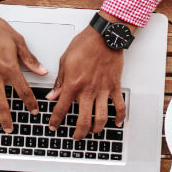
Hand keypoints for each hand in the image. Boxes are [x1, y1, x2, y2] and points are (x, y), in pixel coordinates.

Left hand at [48, 12, 132, 139]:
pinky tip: (116, 123)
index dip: (56, 120)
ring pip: (100, 118)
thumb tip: (53, 95)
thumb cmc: (85, 44)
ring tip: (92, 131)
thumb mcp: (65, 61)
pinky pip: (119, 106)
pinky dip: (119, 117)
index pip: (61, 109)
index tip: (53, 126)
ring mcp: (102, 90)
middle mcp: (88, 90)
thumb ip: (59, 81)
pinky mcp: (114, 86)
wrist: (104, 36)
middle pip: (82, 120)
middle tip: (75, 136)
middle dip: (78, 132)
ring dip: (96, 129)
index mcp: (73, 84)